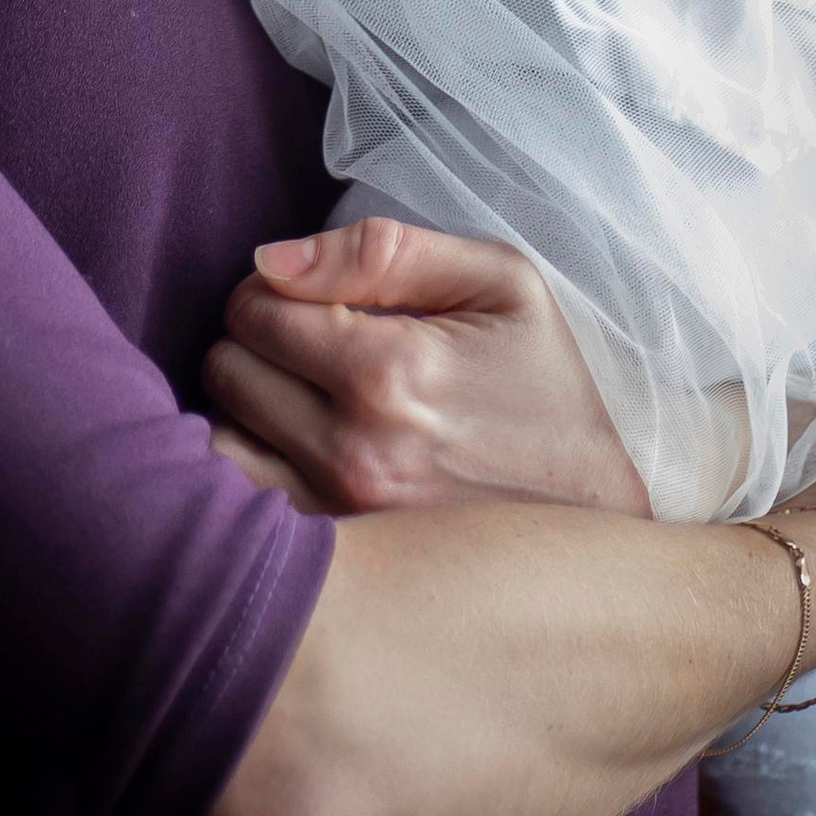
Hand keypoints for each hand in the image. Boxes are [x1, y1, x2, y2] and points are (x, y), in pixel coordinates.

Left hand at [203, 215, 649, 519]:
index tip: (313, 303)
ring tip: (295, 402)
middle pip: (225, 369)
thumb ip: (384, 250)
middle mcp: (353, 450)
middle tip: (306, 349)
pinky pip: (240, 513)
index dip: (274, 291)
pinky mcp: (338, 565)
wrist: (597, 521)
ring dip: (244, 411)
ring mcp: (340, 517)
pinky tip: (293, 456)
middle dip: (255, 344)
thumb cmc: (547, 389)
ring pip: (217, 443)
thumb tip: (270, 258)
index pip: (254, 307)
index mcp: (389, 370)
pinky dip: (250, 474)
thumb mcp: (501, 285)